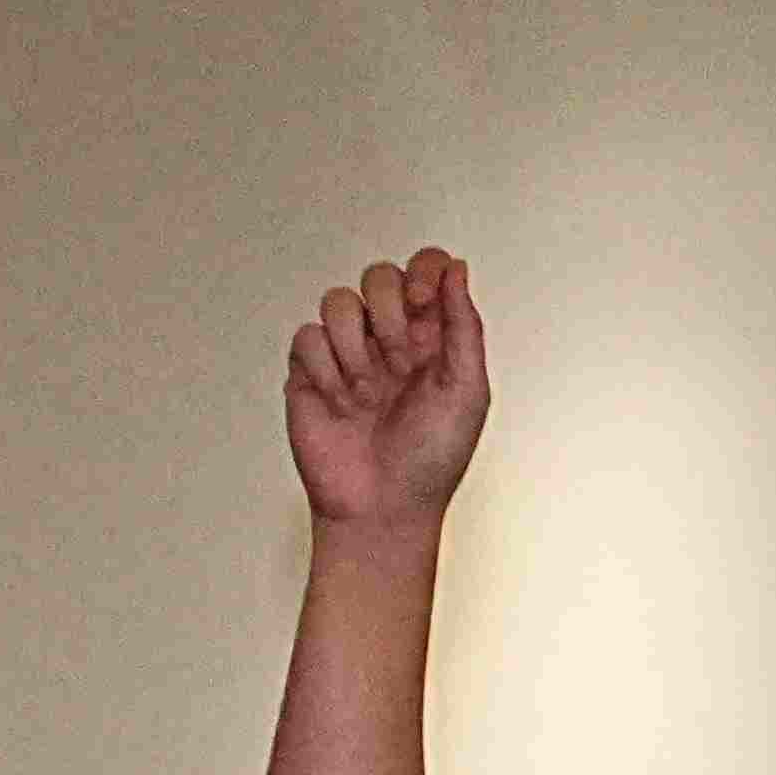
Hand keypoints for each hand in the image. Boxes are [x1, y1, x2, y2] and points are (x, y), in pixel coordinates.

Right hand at [284, 248, 493, 530]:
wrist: (383, 506)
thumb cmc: (432, 459)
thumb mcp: (468, 392)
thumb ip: (464, 327)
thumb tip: (457, 269)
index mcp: (434, 338)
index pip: (426, 270)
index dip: (422, 271)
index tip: (424, 301)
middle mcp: (390, 337)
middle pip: (379, 275)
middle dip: (390, 315)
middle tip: (402, 365)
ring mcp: (348, 351)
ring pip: (339, 301)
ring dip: (357, 348)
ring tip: (370, 395)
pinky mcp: (309, 370)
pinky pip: (307, 337)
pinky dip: (326, 371)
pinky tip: (342, 405)